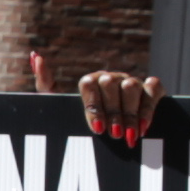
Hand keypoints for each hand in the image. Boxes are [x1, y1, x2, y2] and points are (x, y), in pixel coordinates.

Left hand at [32, 52, 161, 144]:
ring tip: (127, 135)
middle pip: (112, 85)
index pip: (89, 84)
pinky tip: (143, 127)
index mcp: (90, 81)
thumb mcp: (58, 105)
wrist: (109, 134)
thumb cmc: (80, 120)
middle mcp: (110, 78)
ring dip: (130, 113)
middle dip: (113, 113)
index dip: (94, 106)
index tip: (97, 128)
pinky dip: (149, 107)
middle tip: (113, 135)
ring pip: (132, 87)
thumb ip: (45, 83)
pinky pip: (154, 89)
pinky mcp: (150, 89)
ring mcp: (131, 82)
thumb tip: (36, 55)